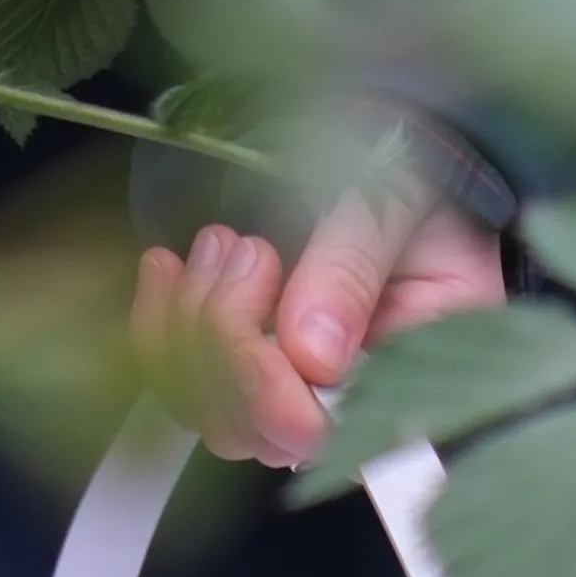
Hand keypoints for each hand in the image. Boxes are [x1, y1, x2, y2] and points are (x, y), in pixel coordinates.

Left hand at [139, 158, 507, 470]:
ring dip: (193, 321)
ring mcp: (295, 391)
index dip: (267, 382)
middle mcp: (352, 402)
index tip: (261, 278)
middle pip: (254, 432)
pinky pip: (180, 382)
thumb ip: (353, 269)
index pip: (325, 431)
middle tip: (248, 248)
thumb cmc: (408, 162)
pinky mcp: (248, 368)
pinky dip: (158, 324)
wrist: (387, 144)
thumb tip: (313, 357)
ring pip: (207, 410)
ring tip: (222, 243)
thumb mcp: (392, 196)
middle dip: (226, 334)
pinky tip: (167, 267)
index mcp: (417, 370)